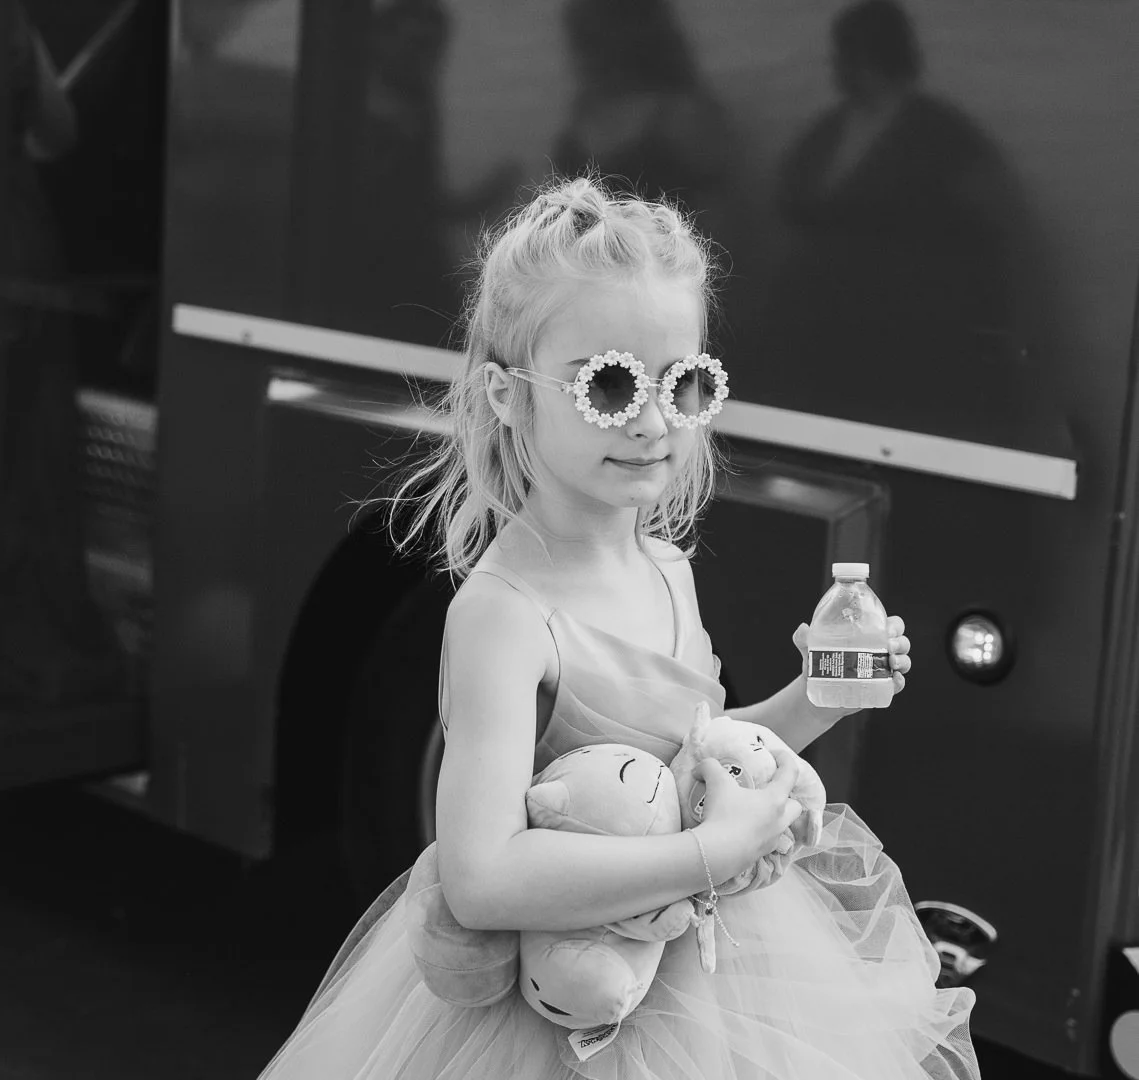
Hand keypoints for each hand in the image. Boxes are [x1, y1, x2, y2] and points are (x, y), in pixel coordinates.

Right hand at [692, 752, 802, 884]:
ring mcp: (772, 840)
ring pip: (783, 826)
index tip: (775, 755)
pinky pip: (766, 841)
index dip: (786, 760)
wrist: (717, 854)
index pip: (790, 774)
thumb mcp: (715, 782)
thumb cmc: (723, 815)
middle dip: (787, 798)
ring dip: (774, 818)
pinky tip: (741, 830)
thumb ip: (709, 767)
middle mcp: (779, 821)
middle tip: (768, 792)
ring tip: (754, 812)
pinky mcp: (760, 854)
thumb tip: (700, 768)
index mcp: (775, 800)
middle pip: (796, 807)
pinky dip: (758, 834)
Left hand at [792, 615, 911, 705]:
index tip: (887, 628)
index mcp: (869, 635)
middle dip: (900, 642)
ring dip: (903, 660)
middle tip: (889, 645)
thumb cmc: (817, 663)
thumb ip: (804, 638)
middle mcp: (880, 651)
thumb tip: (803, 628)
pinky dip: (899, 681)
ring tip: (891, 662)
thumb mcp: (809, 649)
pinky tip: (895, 679)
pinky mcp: (880, 688)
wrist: (813, 693)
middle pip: (902, 642)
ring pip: (904, 661)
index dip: (895, 625)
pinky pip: (897, 684)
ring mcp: (882, 670)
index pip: (892, 624)